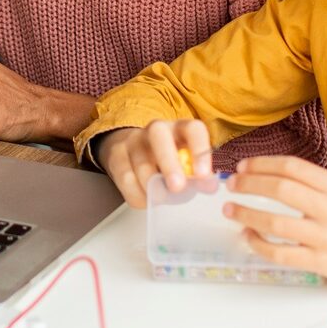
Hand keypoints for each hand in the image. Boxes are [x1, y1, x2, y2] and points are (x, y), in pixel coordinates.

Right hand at [96, 120, 212, 207]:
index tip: (204, 175)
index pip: (193, 129)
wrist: (134, 151)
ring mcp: (133, 140)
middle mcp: (156, 129)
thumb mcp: (187, 163)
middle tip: (178, 187)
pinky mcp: (116, 156)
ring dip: (153, 187)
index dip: (199, 151)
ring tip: (163, 197)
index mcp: (180, 128)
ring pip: (141, 163)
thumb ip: (199, 174)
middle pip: (159, 136)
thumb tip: (210, 186)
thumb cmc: (169, 159)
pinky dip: (138, 195)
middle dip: (169, 163)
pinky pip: (125, 179)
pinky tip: (147, 199)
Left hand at [226, 156, 326, 292]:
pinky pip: (281, 254)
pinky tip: (249, 237)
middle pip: (280, 189)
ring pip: (276, 222)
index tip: (243, 166)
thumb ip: (313, 184)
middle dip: (249, 184)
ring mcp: (326, 238)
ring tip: (231, 210)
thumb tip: (269, 175)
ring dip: (246, 214)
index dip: (262, 164)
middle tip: (232, 184)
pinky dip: (259, 244)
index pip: (292, 167)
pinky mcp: (322, 263)